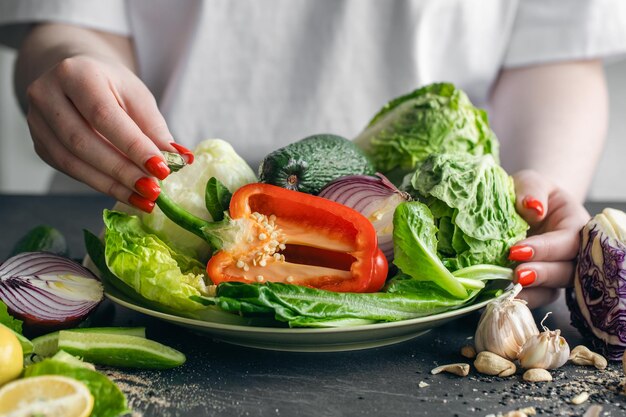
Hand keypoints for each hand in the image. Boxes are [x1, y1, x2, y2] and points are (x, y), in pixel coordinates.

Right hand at [24, 54, 193, 212]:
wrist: (76, 77)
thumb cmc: (112, 86)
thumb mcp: (138, 98)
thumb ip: (155, 128)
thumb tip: (181, 159)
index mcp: (76, 74)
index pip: (103, 115)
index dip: (132, 146)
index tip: (161, 169)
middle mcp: (47, 94)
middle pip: (84, 142)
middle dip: (122, 171)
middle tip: (153, 190)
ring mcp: (37, 121)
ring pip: (73, 161)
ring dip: (112, 185)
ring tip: (144, 198)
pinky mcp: (39, 144)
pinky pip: (70, 170)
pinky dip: (101, 185)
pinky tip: (126, 194)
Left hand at [508, 170, 590, 307]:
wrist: (522, 206)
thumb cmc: (529, 193)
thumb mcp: (529, 182)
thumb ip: (532, 190)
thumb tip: (533, 208)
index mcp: (575, 224)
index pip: (567, 240)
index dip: (545, 248)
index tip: (517, 250)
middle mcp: (572, 251)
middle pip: (567, 269)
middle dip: (542, 273)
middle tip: (517, 274)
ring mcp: (558, 269)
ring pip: (555, 287)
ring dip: (534, 290)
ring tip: (512, 287)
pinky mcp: (543, 284)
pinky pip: (540, 297)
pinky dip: (526, 299)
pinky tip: (507, 297)